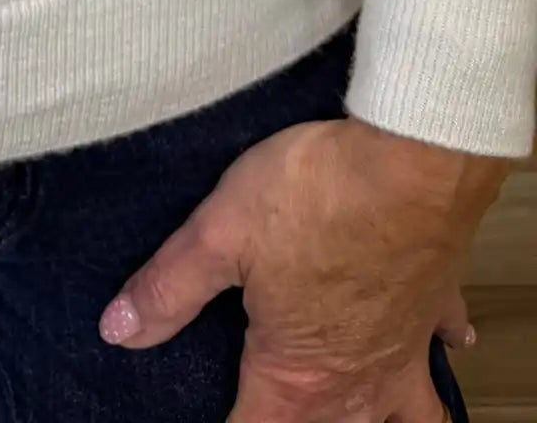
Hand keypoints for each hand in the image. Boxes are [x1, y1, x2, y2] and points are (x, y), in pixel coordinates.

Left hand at [99, 114, 508, 421]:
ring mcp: (404, 344)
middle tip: (278, 405)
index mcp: (295, 372)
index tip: (217, 416)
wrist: (408, 161)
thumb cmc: (313, 195)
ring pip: (407, 414)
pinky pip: (440, 342)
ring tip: (360, 408)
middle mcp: (356, 376)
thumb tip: (117, 330)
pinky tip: (441, 342)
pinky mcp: (434, 300)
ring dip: (385, 416)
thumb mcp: (217, 235)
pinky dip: (438, 350)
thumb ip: (167, 288)